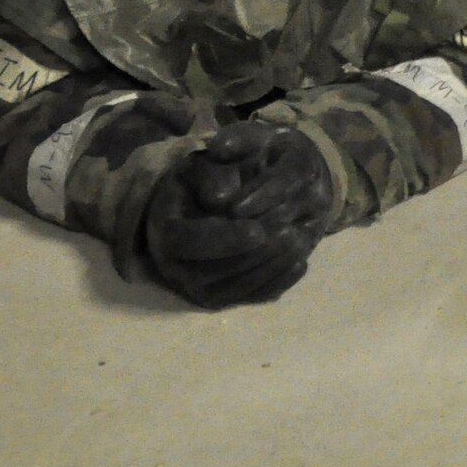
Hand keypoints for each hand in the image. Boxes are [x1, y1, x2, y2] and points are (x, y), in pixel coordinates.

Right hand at [145, 122, 333, 307]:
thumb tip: (223, 197)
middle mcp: (174, 267)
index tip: (258, 231)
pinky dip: (274, 284)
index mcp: (165, 231)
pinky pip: (246, 299)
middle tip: (288, 234)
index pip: (188, 243)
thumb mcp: (201, 166)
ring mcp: (195, 287)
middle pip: (210, 273)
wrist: (200, 203)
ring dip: (267, 270)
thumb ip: (211, 175)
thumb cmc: (201, 181)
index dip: (223, 239)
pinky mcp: (219, 297)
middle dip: (252, 256)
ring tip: (298, 243)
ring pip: (231, 291)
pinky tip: (301, 264)